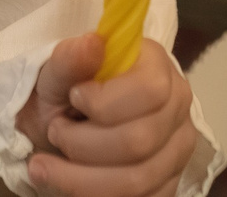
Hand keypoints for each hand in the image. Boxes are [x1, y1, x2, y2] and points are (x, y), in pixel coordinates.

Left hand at [15, 31, 199, 196]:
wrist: (61, 130)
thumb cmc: (64, 95)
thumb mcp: (55, 74)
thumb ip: (69, 59)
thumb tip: (92, 43)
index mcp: (158, 68)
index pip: (151, 90)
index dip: (105, 102)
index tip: (74, 98)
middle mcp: (178, 108)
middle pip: (140, 141)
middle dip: (82, 144)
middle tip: (56, 132)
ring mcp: (177, 150)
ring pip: (136, 180)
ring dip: (78, 178)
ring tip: (48, 164)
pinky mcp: (168, 185)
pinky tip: (68, 184)